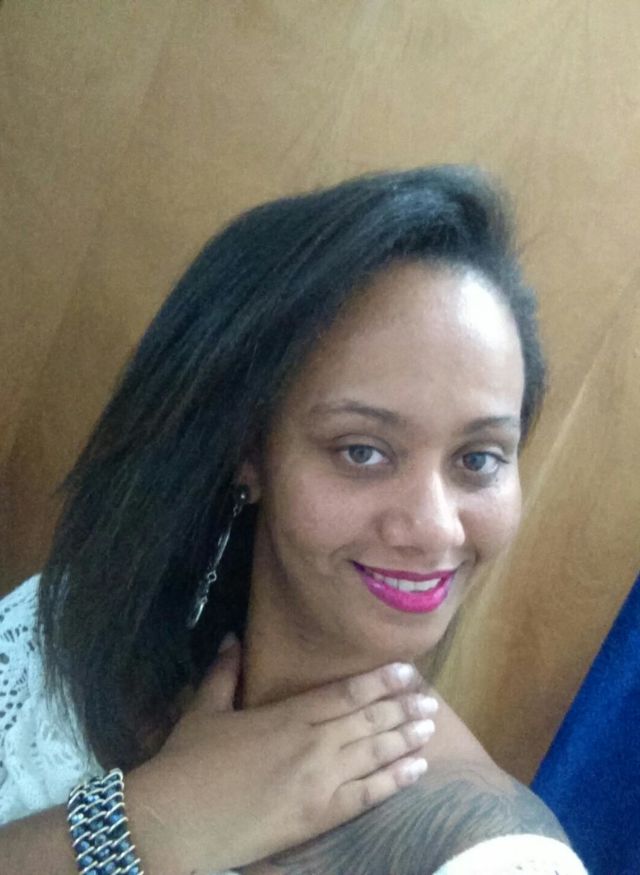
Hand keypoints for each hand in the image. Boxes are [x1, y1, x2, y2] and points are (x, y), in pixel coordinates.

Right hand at [126, 637, 436, 874]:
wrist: (175, 822)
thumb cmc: (187, 763)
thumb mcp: (203, 709)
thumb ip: (224, 672)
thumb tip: (231, 637)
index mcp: (287, 715)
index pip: (345, 692)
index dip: (380, 680)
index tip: (407, 670)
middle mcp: (312, 744)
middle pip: (369, 719)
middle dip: (403, 707)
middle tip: (431, 700)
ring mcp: (319, 782)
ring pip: (374, 753)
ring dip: (406, 738)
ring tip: (431, 727)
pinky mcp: (318, 816)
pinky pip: (367, 795)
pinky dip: (395, 781)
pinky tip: (416, 771)